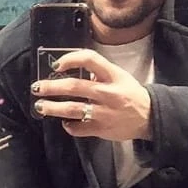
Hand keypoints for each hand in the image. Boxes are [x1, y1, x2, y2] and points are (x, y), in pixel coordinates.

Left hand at [31, 49, 151, 140]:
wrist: (150, 117)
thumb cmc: (130, 93)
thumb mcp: (119, 76)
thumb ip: (98, 72)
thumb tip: (70, 68)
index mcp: (113, 75)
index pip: (90, 59)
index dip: (70, 59)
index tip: (55, 65)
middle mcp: (109, 93)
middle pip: (75, 86)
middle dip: (52, 87)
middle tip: (36, 87)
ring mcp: (105, 112)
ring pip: (74, 109)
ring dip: (53, 108)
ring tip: (40, 106)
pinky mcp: (103, 129)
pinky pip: (80, 128)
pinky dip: (69, 126)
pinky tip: (64, 123)